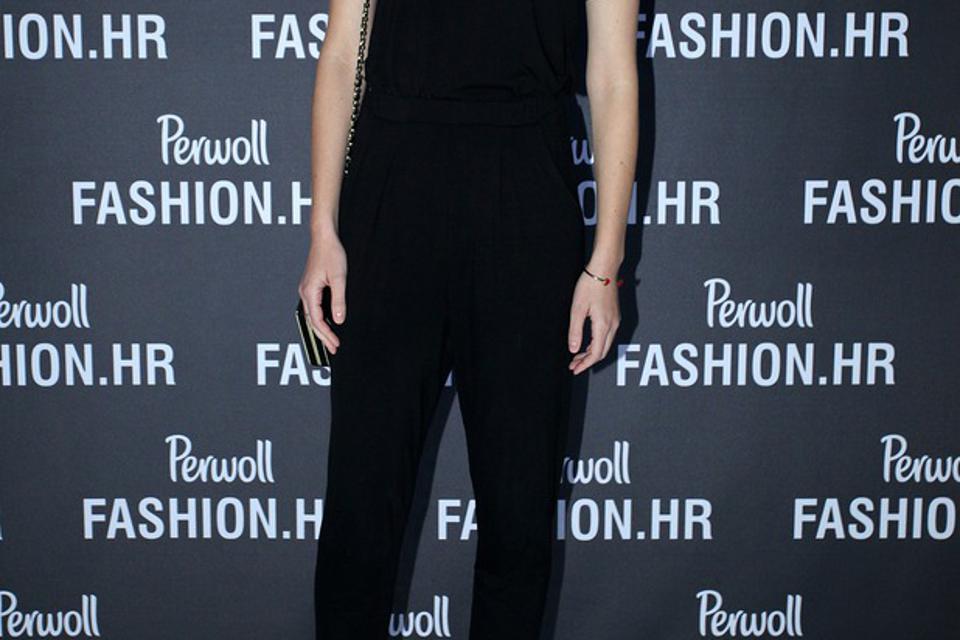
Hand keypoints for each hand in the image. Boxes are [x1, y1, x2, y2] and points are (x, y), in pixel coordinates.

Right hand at [298, 233, 347, 353]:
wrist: (324, 237)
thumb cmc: (331, 254)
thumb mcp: (339, 278)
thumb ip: (338, 300)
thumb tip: (338, 319)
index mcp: (309, 291)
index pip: (316, 320)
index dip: (326, 334)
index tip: (336, 343)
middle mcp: (305, 292)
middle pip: (312, 321)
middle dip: (323, 336)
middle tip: (334, 348)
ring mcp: (306, 289)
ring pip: (311, 316)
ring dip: (321, 329)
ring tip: (330, 340)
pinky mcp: (311, 286)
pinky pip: (313, 308)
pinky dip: (320, 318)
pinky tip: (328, 323)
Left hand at [567, 267, 620, 374]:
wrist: (604, 268)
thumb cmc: (590, 285)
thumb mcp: (577, 309)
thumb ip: (575, 331)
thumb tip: (573, 349)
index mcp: (603, 325)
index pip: (596, 353)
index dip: (585, 364)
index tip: (575, 369)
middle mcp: (613, 324)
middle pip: (602, 351)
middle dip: (587, 361)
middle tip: (573, 365)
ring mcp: (615, 320)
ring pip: (605, 344)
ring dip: (591, 353)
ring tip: (577, 357)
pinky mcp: (614, 315)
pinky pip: (607, 336)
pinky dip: (596, 344)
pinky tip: (587, 344)